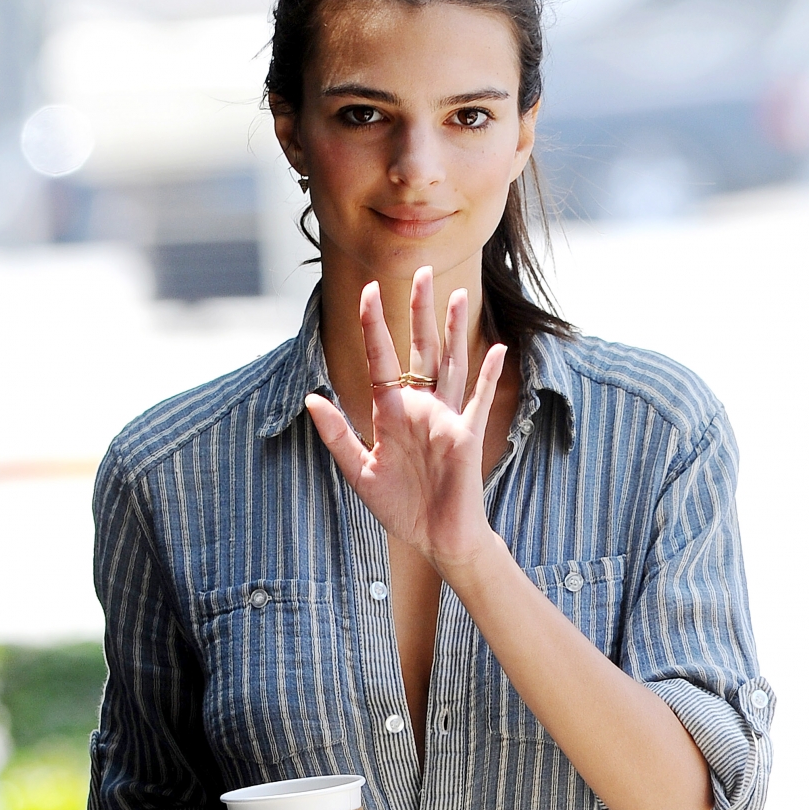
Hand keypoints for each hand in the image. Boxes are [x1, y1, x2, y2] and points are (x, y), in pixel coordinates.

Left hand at [305, 267, 505, 572]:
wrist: (435, 538)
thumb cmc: (401, 507)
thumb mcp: (360, 472)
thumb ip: (337, 436)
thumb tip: (311, 399)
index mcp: (391, 412)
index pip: (382, 359)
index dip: (375, 325)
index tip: (369, 290)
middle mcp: (420, 407)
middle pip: (421, 349)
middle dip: (420, 311)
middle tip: (422, 271)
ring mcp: (446, 418)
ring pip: (451, 363)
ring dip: (455, 330)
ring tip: (459, 294)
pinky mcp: (466, 436)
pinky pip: (478, 400)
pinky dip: (488, 375)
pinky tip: (497, 349)